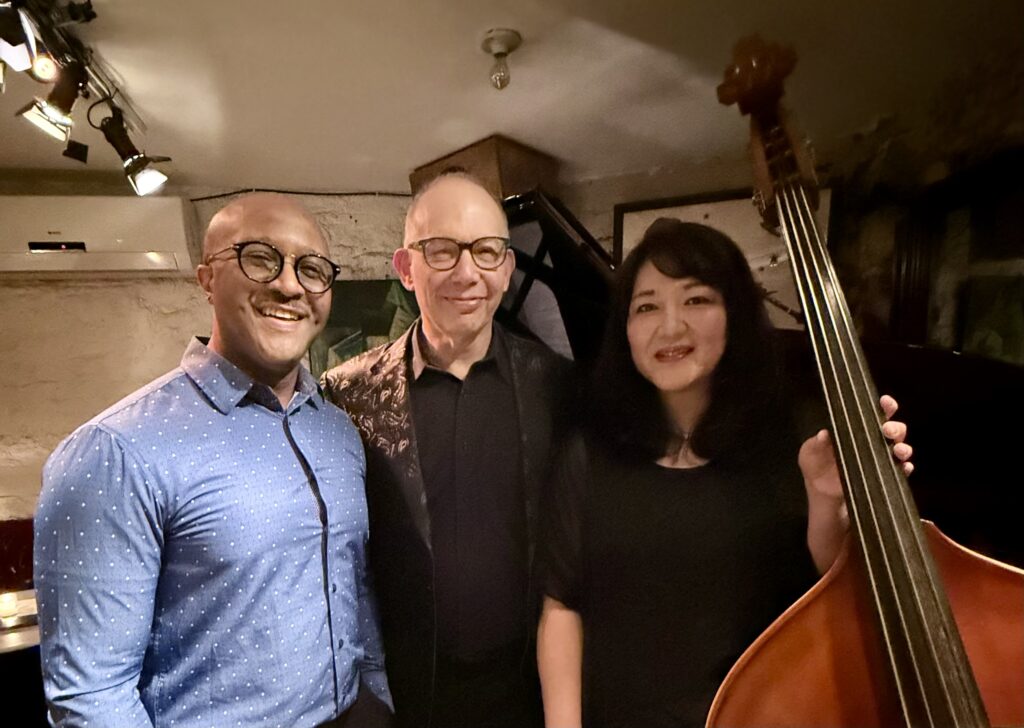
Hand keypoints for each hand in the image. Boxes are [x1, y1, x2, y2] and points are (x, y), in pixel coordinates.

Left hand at [799, 394, 914, 500]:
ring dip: (903, 448)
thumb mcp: (811, 452)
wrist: (821, 491)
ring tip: (896, 449)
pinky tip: (904, 467)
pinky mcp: (884, 476)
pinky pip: (900, 471)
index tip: (885, 402)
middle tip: (887, 429)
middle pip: (895, 429)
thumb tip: (823, 434)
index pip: (875, 413)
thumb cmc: (816, 464)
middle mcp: (873, 441)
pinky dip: (904, 468)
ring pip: (901, 448)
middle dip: (895, 427)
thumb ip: (816, 443)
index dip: (885, 406)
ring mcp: (881, 458)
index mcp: (856, 429)